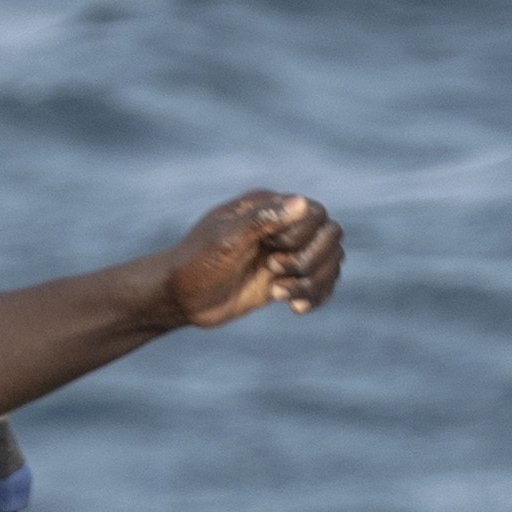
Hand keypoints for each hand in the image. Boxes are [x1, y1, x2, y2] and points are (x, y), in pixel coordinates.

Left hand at [154, 192, 345, 330]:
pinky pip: (321, 284)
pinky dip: (316, 296)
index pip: (315, 213)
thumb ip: (263, 220)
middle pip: (331, 236)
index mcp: (267, 208)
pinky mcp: (285, 280)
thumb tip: (302, 203)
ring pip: (331, 262)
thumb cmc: (197, 263)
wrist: (180, 298)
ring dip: (314, 282)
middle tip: (273, 271)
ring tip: (280, 294)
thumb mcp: (227, 240)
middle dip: (311, 260)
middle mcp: (282, 228)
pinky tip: (293, 308)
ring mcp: (286, 255)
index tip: (271, 250)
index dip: (303, 235)